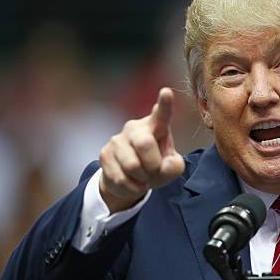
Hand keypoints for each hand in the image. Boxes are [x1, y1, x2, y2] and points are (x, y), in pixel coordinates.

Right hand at [99, 87, 184, 212]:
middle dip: (153, 164)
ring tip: (143, 177)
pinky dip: (131, 187)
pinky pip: (120, 177)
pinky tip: (133, 183)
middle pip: (144, 144)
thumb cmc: (156, 167)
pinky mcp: (105, 154)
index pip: (162, 114)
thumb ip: (174, 166)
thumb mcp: (171, 168)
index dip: (165, 104)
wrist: (131, 180)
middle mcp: (136, 128)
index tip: (166, 92)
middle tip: (154, 171)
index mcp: (156, 126)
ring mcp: (118, 139)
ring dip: (142, 179)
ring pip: (132, 165)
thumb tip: (164, 166)